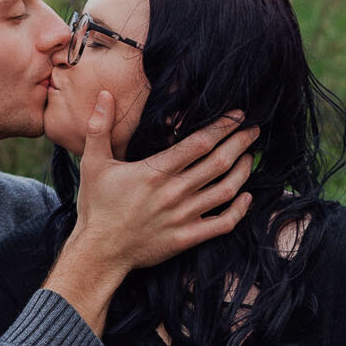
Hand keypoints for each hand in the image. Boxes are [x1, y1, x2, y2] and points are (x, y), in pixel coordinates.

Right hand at [44, 98, 256, 333]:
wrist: (99, 252)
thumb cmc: (96, 207)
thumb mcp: (93, 163)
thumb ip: (100, 127)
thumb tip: (105, 94)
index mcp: (155, 172)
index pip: (199, 143)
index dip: (222, 126)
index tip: (237, 115)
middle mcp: (174, 192)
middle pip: (219, 162)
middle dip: (240, 142)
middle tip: (253, 131)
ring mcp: (183, 216)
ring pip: (225, 190)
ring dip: (243, 171)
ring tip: (249, 157)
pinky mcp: (186, 238)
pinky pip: (223, 224)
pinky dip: (239, 210)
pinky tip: (245, 197)